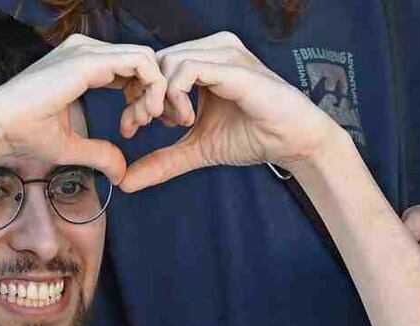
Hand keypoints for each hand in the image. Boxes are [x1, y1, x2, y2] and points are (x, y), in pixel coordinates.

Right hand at [0, 33, 167, 182]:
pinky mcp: (90, 60)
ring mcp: (88, 51)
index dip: (141, 96)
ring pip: (146, 58)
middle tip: (153, 124)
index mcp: (81, 65)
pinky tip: (146, 113)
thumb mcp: (71, 147)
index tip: (136, 127)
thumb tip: (121, 173)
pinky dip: (153, 86)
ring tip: (147, 121)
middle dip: (155, 92)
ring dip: (156, 90)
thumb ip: (100, 154)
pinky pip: (140, 62)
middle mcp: (86, 51)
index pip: (127, 70)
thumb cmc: (24, 135)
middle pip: (141, 61)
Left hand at [119, 32, 338, 191]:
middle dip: (142, 97)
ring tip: (173, 124)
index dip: (137, 95)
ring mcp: (223, 53)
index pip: (154, 67)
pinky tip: (187, 119)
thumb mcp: (197, 150)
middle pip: (155, 62)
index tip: (133, 127)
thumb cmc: (252, 137)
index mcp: (203, 61)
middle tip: (143, 126)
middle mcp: (211, 50)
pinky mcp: (232, 65)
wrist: (294, 141)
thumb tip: (125, 182)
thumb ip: (163, 161)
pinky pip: (187, 69)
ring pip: (167, 62)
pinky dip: (177, 95)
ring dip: (159, 98)